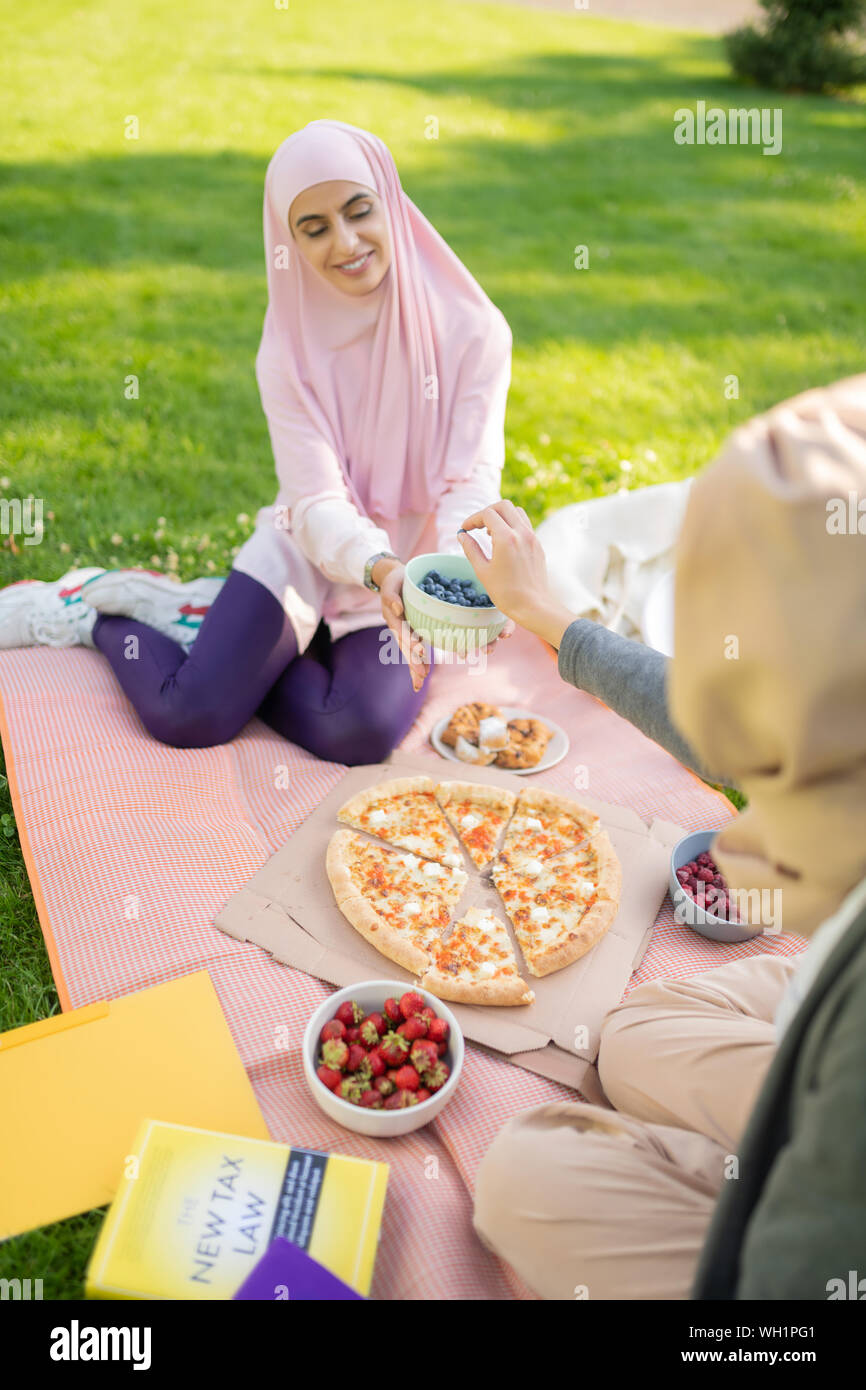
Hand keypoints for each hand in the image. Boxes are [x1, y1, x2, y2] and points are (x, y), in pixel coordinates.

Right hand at [375, 559, 430, 692]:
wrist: (392, 578)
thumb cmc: (395, 579)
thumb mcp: (391, 583)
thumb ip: (391, 596)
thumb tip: (398, 608)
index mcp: (393, 615)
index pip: (402, 630)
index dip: (411, 641)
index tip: (421, 650)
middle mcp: (397, 626)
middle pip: (405, 647)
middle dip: (413, 661)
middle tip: (422, 676)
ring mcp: (402, 630)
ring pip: (408, 652)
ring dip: (414, 667)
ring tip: (420, 681)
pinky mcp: (409, 631)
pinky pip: (413, 649)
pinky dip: (418, 661)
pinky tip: (424, 672)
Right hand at [456, 500, 575, 650]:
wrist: (534, 606)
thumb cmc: (506, 593)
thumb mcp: (483, 571)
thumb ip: (471, 549)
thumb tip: (462, 536)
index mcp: (506, 538)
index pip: (487, 514)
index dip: (473, 519)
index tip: (465, 529)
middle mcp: (522, 533)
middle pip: (503, 506)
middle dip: (487, 512)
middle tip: (477, 526)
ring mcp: (533, 538)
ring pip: (517, 512)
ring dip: (501, 516)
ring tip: (490, 533)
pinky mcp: (538, 545)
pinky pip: (525, 525)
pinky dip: (512, 525)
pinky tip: (504, 541)